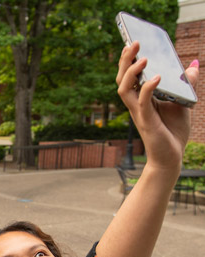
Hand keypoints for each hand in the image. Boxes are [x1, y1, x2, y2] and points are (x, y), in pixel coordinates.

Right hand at [117, 42, 198, 174]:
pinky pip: (142, 102)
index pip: (129, 77)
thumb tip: (193, 65)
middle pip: (122, 79)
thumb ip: (185, 84)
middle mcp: (136, 105)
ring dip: (131, 72)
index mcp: (141, 99)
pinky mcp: (146, 122)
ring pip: (125, 90)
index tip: (133, 43)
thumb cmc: (173, 132)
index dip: (128, 60)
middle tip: (134, 43)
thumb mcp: (182, 102)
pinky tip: (157, 77)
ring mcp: (139, 113)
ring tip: (143, 58)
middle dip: (126, 61)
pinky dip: (147, 88)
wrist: (172, 156)